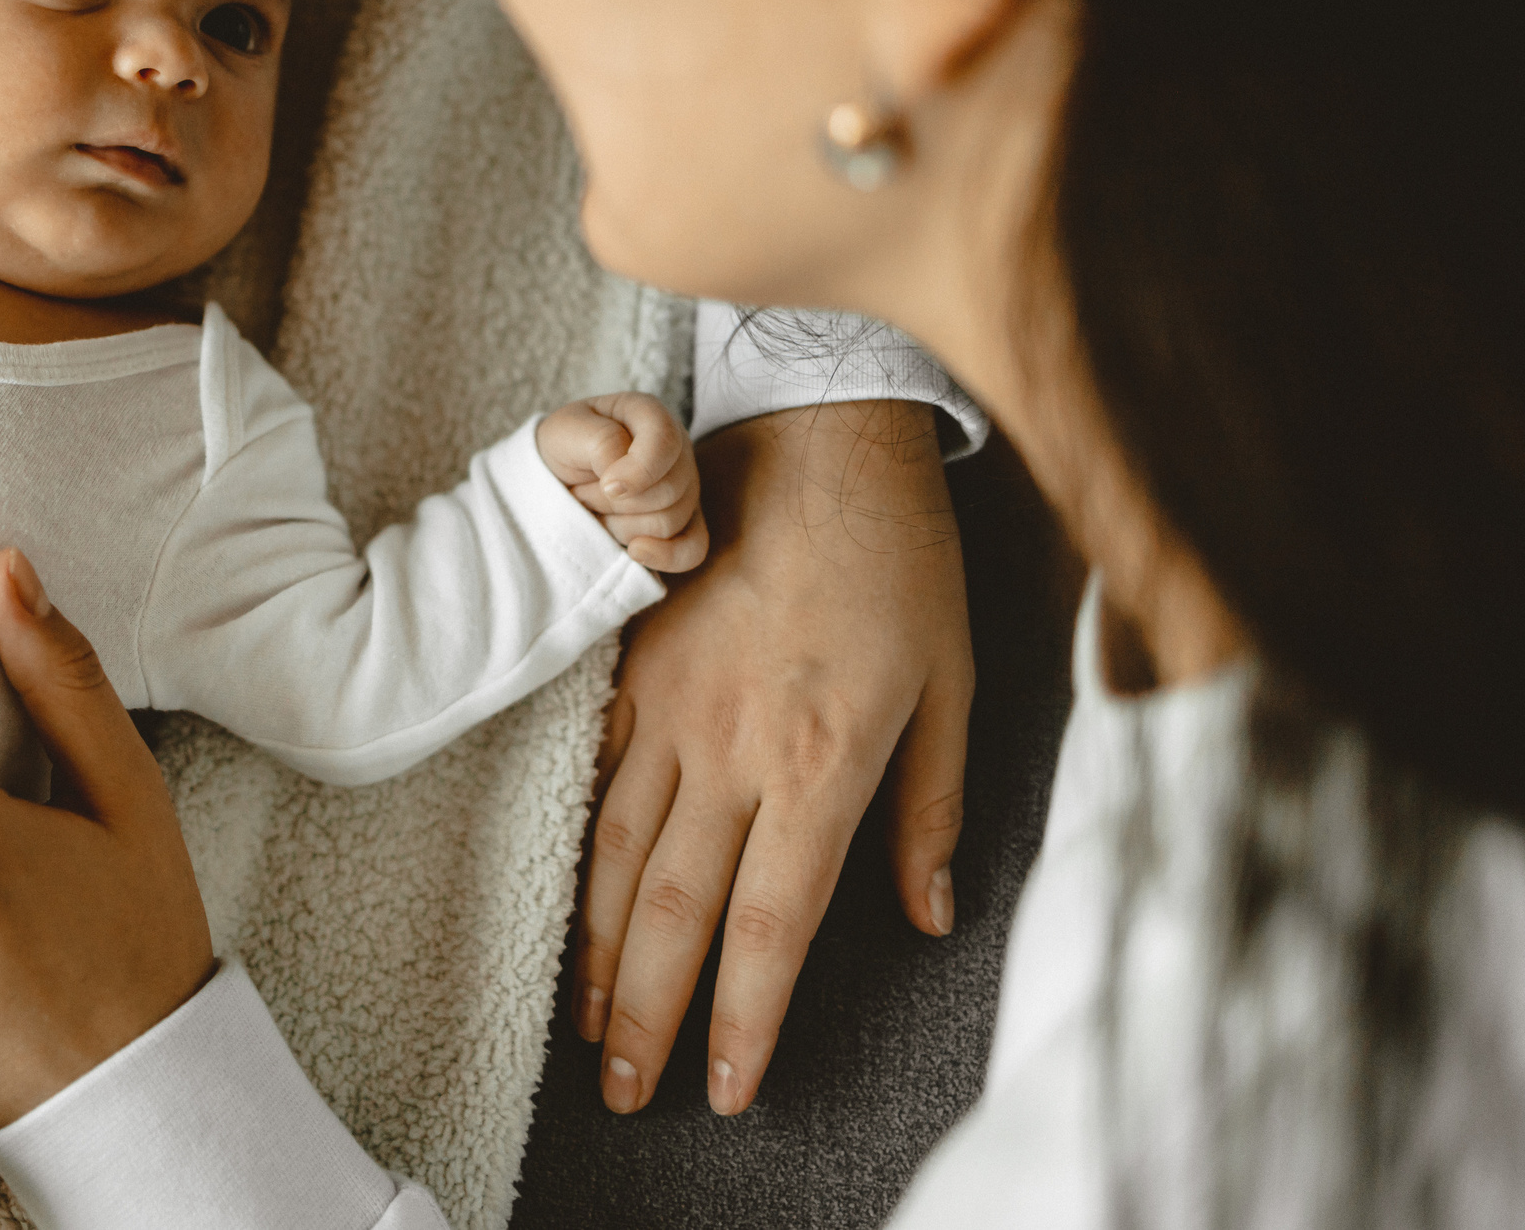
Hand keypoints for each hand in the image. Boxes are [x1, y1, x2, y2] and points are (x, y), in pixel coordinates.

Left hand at [537, 392, 709, 572]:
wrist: (555, 476)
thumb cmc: (564, 447)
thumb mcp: (567, 432)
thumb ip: (601, 443)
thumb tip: (624, 483)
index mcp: (649, 416)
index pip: (665, 443)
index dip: (639, 471)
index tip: (607, 485)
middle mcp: (677, 451)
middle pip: (667, 491)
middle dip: (613, 501)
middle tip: (582, 491)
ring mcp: (686, 489)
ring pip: (668, 523)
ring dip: (619, 524)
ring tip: (594, 509)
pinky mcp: (684, 524)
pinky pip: (693, 549)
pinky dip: (665, 556)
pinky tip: (635, 552)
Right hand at [574, 399, 970, 1115]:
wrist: (819, 437)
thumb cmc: (901, 560)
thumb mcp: (955, 684)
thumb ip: (934, 811)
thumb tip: (928, 916)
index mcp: (825, 760)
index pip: (770, 925)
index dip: (743, 1019)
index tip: (724, 1086)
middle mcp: (734, 746)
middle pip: (673, 911)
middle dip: (647, 1014)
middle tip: (627, 1090)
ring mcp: (669, 705)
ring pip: (614, 855)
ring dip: (597, 952)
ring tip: (588, 1024)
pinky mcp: (629, 668)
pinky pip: (591, 778)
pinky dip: (577, 856)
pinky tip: (572, 905)